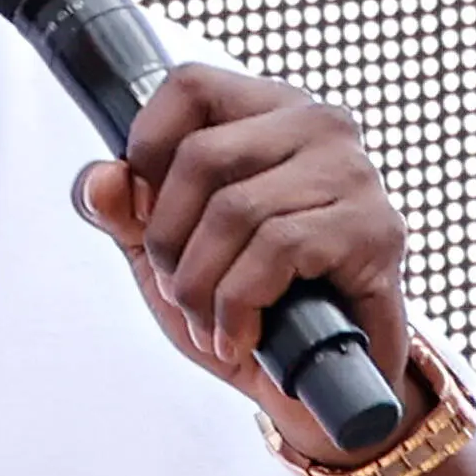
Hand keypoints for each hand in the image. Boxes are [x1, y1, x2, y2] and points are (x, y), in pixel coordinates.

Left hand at [72, 59, 412, 428]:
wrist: (320, 388)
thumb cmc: (254, 310)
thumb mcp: (170, 258)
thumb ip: (127, 214)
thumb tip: (101, 180)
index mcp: (268, 115)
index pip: (190, 87)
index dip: (148, 148)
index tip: (147, 213)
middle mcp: (318, 128)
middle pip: (202, 155)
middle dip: (170, 241)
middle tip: (180, 289)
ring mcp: (353, 175)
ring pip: (235, 210)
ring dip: (202, 286)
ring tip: (210, 323)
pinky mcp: (374, 229)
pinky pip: (277, 249)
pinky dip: (240, 305)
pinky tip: (242, 334)